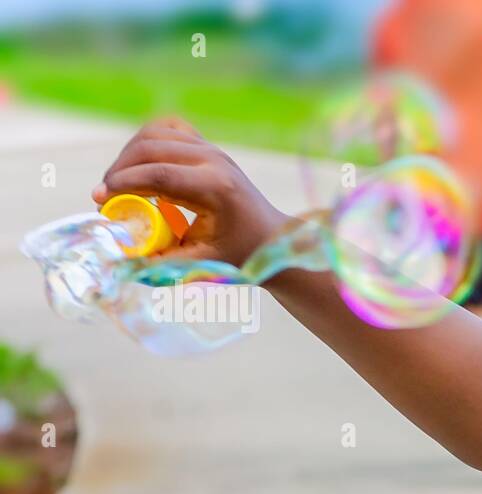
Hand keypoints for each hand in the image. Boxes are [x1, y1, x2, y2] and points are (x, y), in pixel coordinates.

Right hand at [91, 117, 288, 266]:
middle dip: (119, 171)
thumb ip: (162, 261)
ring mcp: (210, 149)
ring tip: (117, 185)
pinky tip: (137, 166)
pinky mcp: (204, 145)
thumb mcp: (202, 262)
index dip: (124, 184)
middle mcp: (214, 160)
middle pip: (151, 149)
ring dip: (128, 156)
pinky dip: (144, 143)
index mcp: (216, 187)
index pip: (160, 175)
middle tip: (104, 198)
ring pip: (154, 134)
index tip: (99, 200)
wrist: (270, 237)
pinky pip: (165, 130)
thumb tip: (119, 262)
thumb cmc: (239, 254)